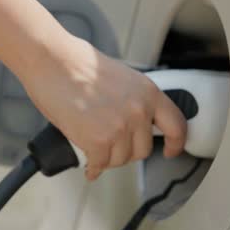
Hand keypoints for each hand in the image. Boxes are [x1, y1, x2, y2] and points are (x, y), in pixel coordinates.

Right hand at [16, 34, 186, 179]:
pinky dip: (93, 167)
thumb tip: (134, 124)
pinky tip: (89, 166)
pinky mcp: (98, 140)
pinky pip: (99, 164)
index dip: (176, 144)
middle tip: (110, 144)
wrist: (53, 61)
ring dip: (107, 158)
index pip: (176, 126)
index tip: (170, 151)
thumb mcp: (121, 78)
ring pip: (120, 160)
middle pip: (143, 150)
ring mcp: (120, 127)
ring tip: (94, 147)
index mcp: (148, 93)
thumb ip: (134, 100)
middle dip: (126, 151)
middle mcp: (139, 111)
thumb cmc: (77, 64)